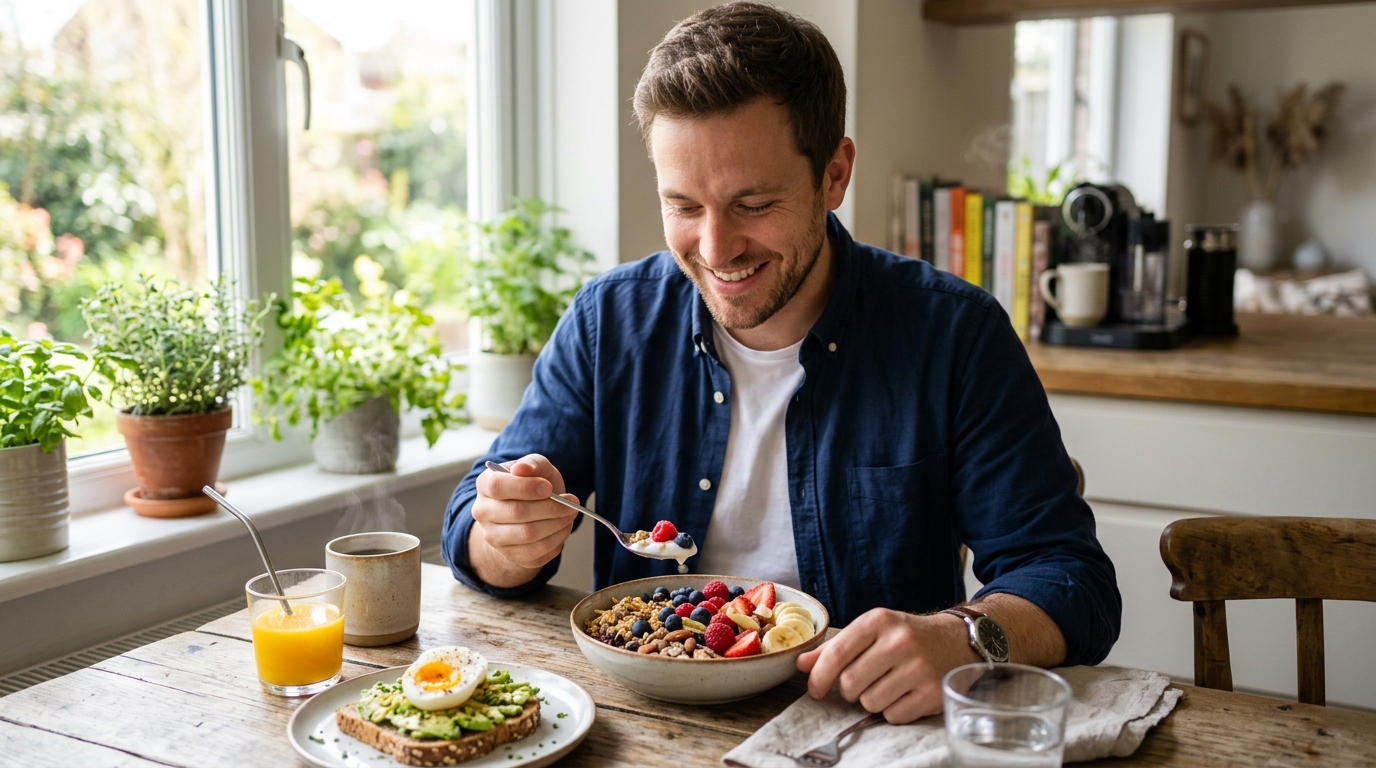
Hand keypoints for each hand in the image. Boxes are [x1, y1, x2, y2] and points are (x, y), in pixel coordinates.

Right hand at [468, 454, 578, 586]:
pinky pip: (536, 551)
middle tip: (572, 502)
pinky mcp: (511, 555)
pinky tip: (564, 526)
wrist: (529, 511)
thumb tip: (522, 468)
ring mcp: (494, 537)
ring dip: (556, 523)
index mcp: (485, 485)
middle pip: (516, 512)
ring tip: (570, 513)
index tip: (548, 488)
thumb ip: (532, 464)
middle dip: (550, 507)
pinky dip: (557, 539)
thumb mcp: (536, 467)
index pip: (497, 486)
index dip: (525, 487)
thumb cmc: (533, 484)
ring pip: (527, 534)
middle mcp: (483, 512)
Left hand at [796, 608, 979, 723]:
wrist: (957, 640)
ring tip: (888, 685)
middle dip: (850, 689)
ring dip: (873, 700)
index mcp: (879, 621)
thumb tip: (801, 664)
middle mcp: (899, 642)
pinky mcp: (932, 692)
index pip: (837, 653)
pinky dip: (893, 711)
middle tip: (865, 681)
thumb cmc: (907, 637)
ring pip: (870, 702)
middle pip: (849, 683)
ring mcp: (918, 667)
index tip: (815, 689)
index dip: (819, 676)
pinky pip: (893, 716)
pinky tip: (905, 695)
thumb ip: (837, 647)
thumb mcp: (873, 631)